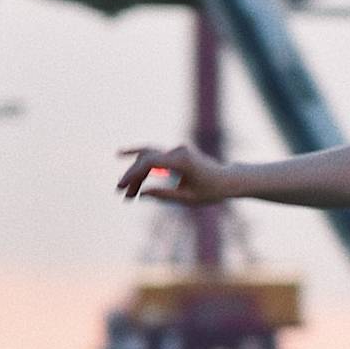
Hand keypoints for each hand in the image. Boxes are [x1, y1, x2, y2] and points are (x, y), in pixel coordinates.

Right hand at [116, 143, 230, 205]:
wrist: (227, 179)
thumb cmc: (211, 191)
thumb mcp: (188, 198)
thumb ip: (165, 195)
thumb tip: (142, 193)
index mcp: (182, 161)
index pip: (150, 162)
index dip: (133, 173)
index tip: (122, 187)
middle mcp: (178, 151)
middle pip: (146, 159)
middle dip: (132, 176)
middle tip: (122, 194)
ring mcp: (177, 150)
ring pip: (148, 157)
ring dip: (136, 172)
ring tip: (127, 192)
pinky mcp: (175, 153)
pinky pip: (154, 156)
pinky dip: (141, 162)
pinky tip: (123, 158)